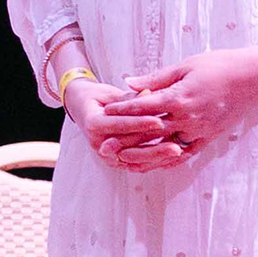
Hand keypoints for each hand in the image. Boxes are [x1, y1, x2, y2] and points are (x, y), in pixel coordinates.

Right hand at [66, 73, 182, 172]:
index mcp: (93, 123)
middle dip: (154, 147)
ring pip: (134, 160)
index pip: (120, 125)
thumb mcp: (109, 92)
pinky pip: (135, 164)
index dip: (140, 124)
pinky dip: (152, 162)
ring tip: (177, 152)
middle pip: (129, 148)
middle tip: (176, 145)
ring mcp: (105, 154)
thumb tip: (148, 94)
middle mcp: (97, 143)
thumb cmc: (95, 96)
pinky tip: (168, 159)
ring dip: (156, 157)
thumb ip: (128, 98)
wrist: (81, 107)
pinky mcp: (114, 160)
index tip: (159, 121)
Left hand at [110, 50, 257, 160]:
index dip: (123, 109)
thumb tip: (128, 82)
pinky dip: (168, 160)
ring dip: (143, 155)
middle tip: (105, 144)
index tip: (105, 111)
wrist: (253, 78)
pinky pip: (185, 154)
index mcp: (180, 97)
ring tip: (123, 160)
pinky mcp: (209, 138)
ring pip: (165, 148)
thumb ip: (156, 78)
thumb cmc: (219, 65)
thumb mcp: (185, 66)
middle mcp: (188, 118)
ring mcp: (199, 131)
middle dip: (127, 138)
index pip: (144, 107)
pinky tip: (154, 164)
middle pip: (150, 132)